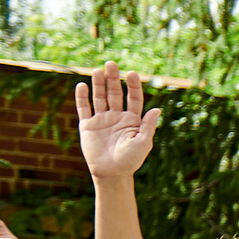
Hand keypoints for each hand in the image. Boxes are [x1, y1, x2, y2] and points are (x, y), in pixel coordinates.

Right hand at [73, 63, 161, 179]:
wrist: (111, 174)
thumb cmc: (130, 160)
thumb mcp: (143, 143)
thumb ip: (148, 126)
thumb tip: (157, 109)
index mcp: (132, 120)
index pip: (133, 98)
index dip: (133, 86)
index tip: (131, 73)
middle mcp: (117, 117)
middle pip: (115, 93)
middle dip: (113, 79)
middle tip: (111, 64)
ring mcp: (102, 120)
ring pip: (99, 97)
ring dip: (98, 84)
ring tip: (97, 70)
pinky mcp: (88, 126)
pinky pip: (84, 108)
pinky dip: (82, 97)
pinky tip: (81, 85)